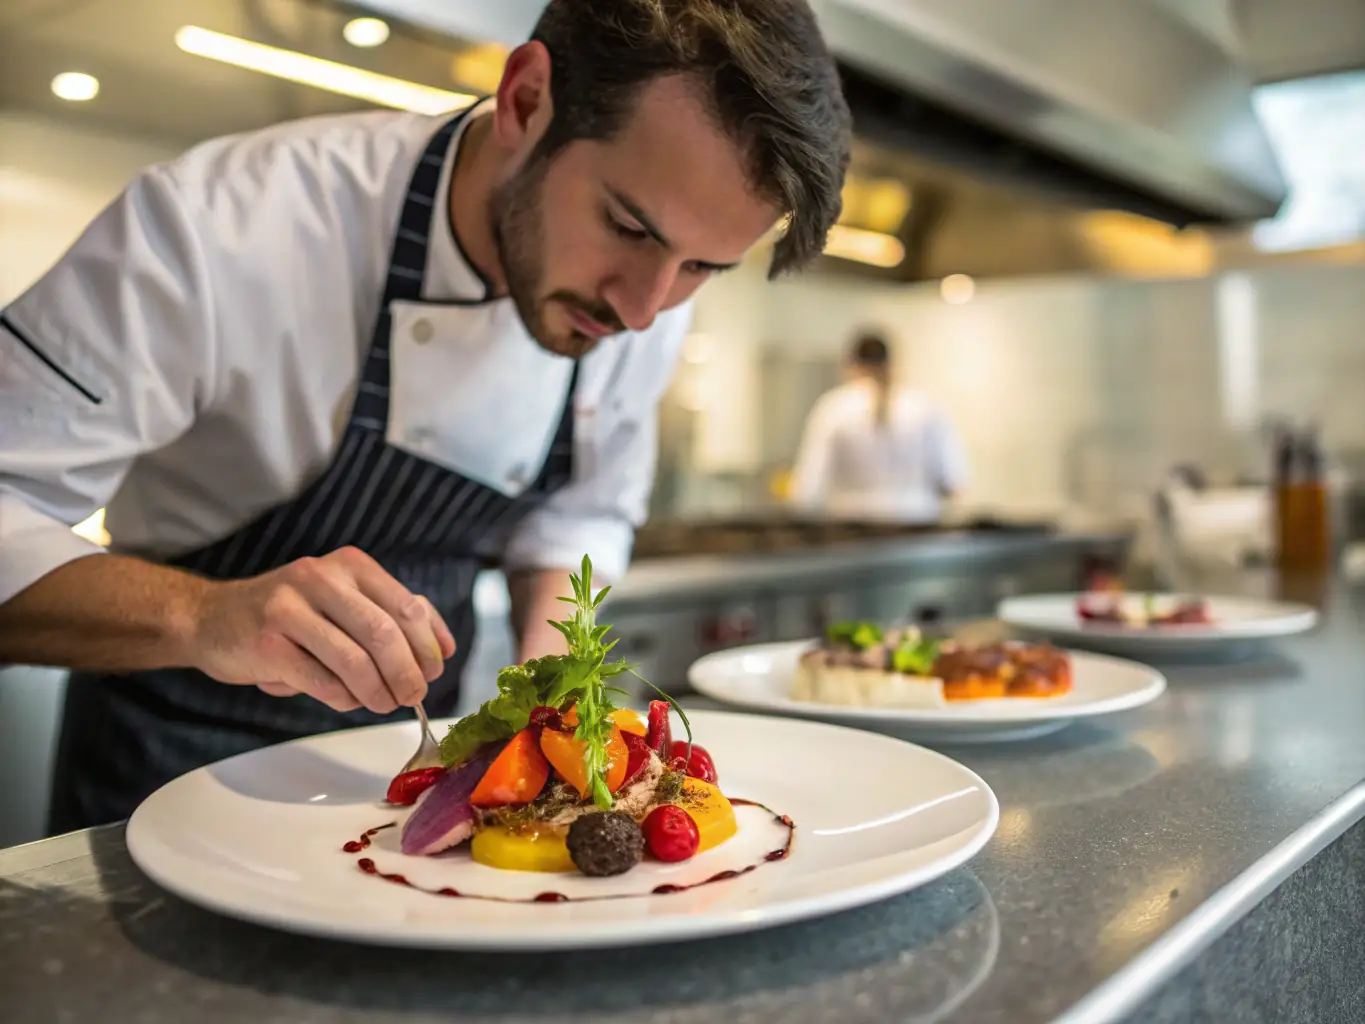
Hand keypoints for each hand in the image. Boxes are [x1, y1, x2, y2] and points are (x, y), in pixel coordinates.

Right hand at [189, 547, 455, 712]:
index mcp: (350, 565)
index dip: (428, 645)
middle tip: (414, 696)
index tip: (436, 670)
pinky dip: (343, 699)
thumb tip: (443, 647)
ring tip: (384, 704)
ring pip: (355, 660)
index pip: (407, 606)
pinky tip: (348, 701)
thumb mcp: (342, 601)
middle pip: (385, 633)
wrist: (210, 618)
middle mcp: (321, 577)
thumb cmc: (290, 616)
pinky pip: (322, 681)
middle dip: (408, 673)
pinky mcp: (266, 644)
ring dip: (378, 692)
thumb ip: (389, 615)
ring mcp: (290, 609)